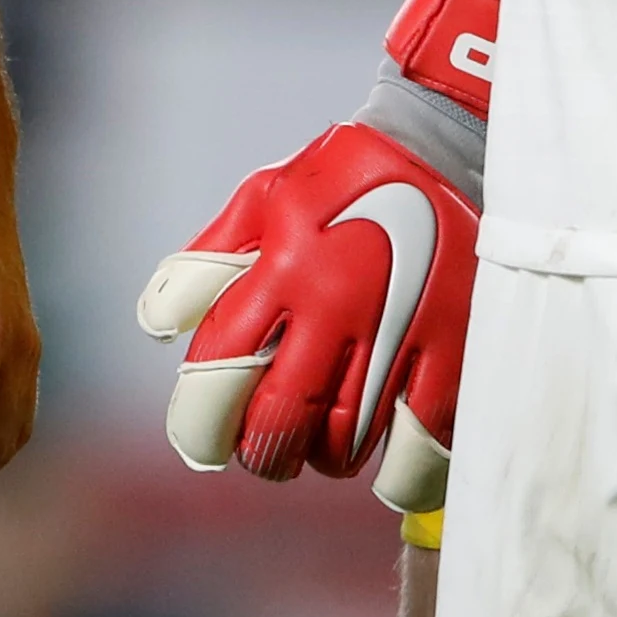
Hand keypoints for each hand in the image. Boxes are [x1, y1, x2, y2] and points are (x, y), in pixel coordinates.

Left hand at [138, 0, 492, 510]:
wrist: (447, 142)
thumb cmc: (344, 176)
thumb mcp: (264, 197)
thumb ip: (208, 262)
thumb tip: (158, 325)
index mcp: (283, 262)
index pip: (221, 367)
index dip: (200, 421)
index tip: (201, 441)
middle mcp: (338, 301)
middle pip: (281, 418)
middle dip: (262, 452)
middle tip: (264, 454)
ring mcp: (402, 328)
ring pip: (347, 440)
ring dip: (324, 458)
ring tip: (321, 447)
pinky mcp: (458, 348)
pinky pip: (421, 445)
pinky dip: (398, 474)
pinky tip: (385, 467)